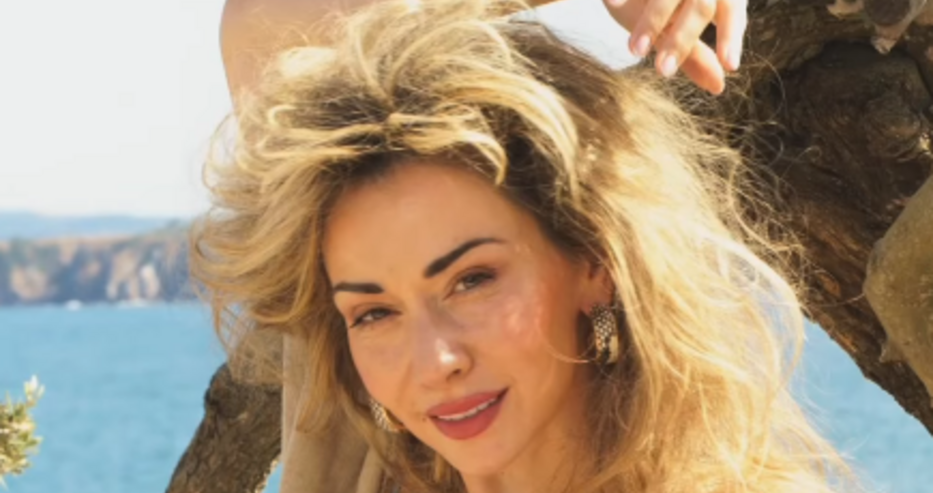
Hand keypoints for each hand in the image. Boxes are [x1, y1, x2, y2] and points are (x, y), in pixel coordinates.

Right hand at [601, 0, 747, 94]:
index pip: (731, 11)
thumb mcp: (679, 27)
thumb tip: (718, 87)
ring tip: (634, 50)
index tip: (730, 65)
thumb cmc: (660, 4)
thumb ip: (697, 56)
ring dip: (650, 23)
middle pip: (699, 6)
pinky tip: (613, 2)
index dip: (731, 36)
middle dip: (681, 40)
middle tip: (663, 72)